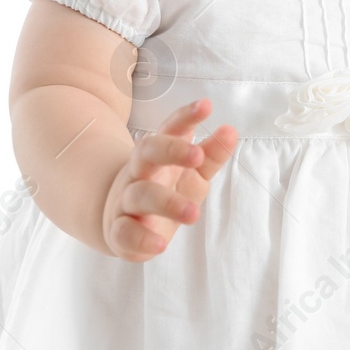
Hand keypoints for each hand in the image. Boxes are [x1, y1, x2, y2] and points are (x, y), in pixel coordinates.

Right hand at [100, 98, 237, 261]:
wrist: (118, 219)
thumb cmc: (164, 189)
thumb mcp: (191, 172)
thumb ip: (211, 154)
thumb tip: (230, 131)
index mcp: (159, 152)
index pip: (170, 128)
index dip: (186, 116)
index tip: (206, 105)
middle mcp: (140, 171)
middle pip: (148, 152)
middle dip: (171, 150)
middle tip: (197, 154)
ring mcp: (127, 200)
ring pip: (140, 194)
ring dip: (166, 202)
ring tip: (193, 212)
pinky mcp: (119, 231)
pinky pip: (125, 233)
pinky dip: (141, 238)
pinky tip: (160, 244)